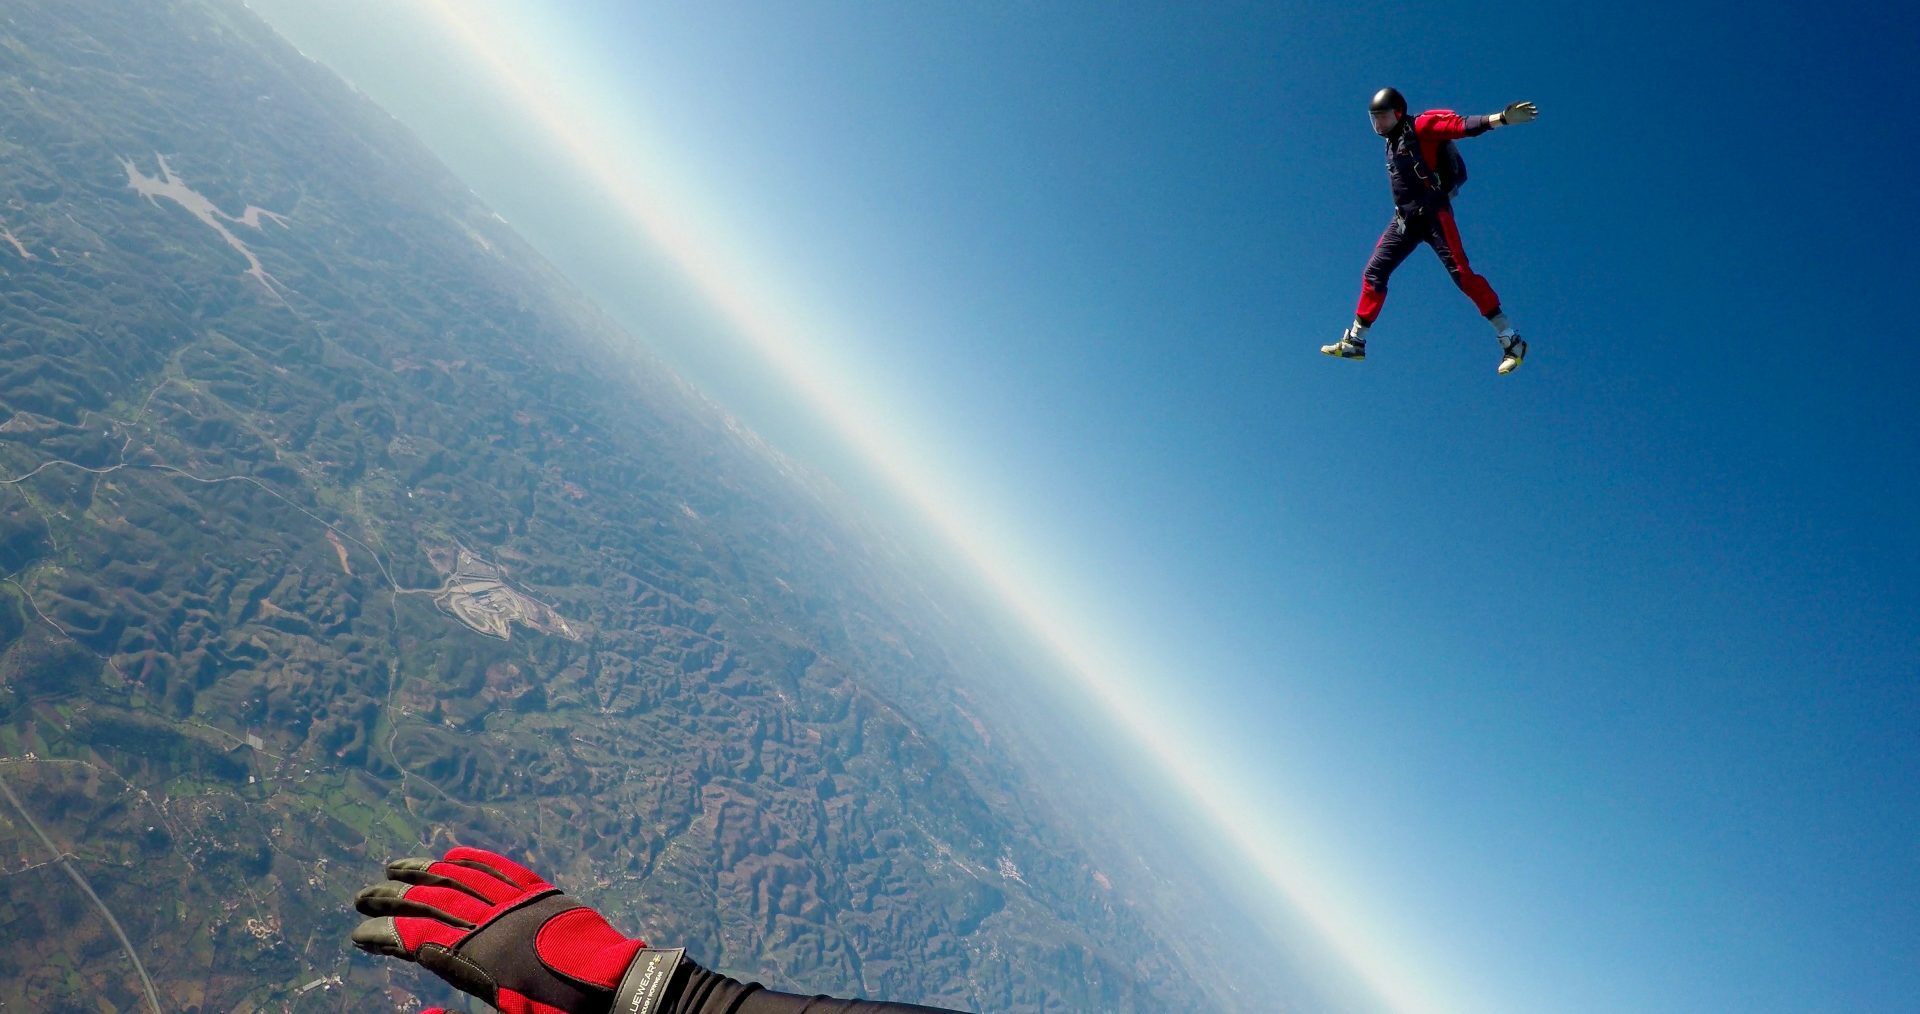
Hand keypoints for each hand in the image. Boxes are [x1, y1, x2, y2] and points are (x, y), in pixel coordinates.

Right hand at [352, 847, 685, 1013]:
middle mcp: (492, 922)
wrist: (615, 990)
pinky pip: (501, 869)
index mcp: (478, 957)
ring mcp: (517, 903)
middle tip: (364, 895)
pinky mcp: (542, 894)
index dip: (386, 932)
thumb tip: (421, 1011)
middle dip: (393, 897)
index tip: (360, 932)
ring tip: (396, 866)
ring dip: (425, 870)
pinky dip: (473, 860)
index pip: (417, 937)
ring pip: (461, 878)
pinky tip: (452, 856)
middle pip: (432, 901)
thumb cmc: (557, 1013)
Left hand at [1498, 101, 1537, 125]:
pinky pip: (1527, 120)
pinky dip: (1530, 120)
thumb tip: (1519, 100)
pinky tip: (1533, 119)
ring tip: (1537, 113)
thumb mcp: (1510, 107)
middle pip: (1529, 109)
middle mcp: (1522, 111)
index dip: (1529, 104)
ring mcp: (1522, 116)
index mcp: (1520, 107)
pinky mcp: (1521, 120)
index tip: (1532, 103)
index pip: (1526, 105)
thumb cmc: (1506, 112)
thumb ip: (1515, 104)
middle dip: (1533, 108)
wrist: (1505, 119)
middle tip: (1536, 108)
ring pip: (1529, 114)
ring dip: (1533, 114)